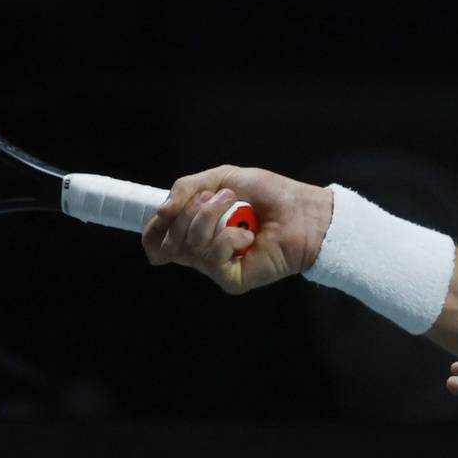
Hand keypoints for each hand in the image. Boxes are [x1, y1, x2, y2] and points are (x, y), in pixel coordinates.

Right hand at [140, 164, 333, 294]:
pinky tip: (249, 235)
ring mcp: (217, 267)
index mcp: (195, 230)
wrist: (303, 210)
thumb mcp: (222, 178)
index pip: (156, 242)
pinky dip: (230, 238)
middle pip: (170, 241)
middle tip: (224, 197)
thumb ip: (187, 188)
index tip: (168, 211)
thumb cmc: (269, 194)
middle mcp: (202, 252)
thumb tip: (162, 209)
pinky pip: (213, 259)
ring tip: (239, 208)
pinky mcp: (232, 279)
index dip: (154, 228)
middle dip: (193, 211)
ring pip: (191, 246)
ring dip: (213, 217)